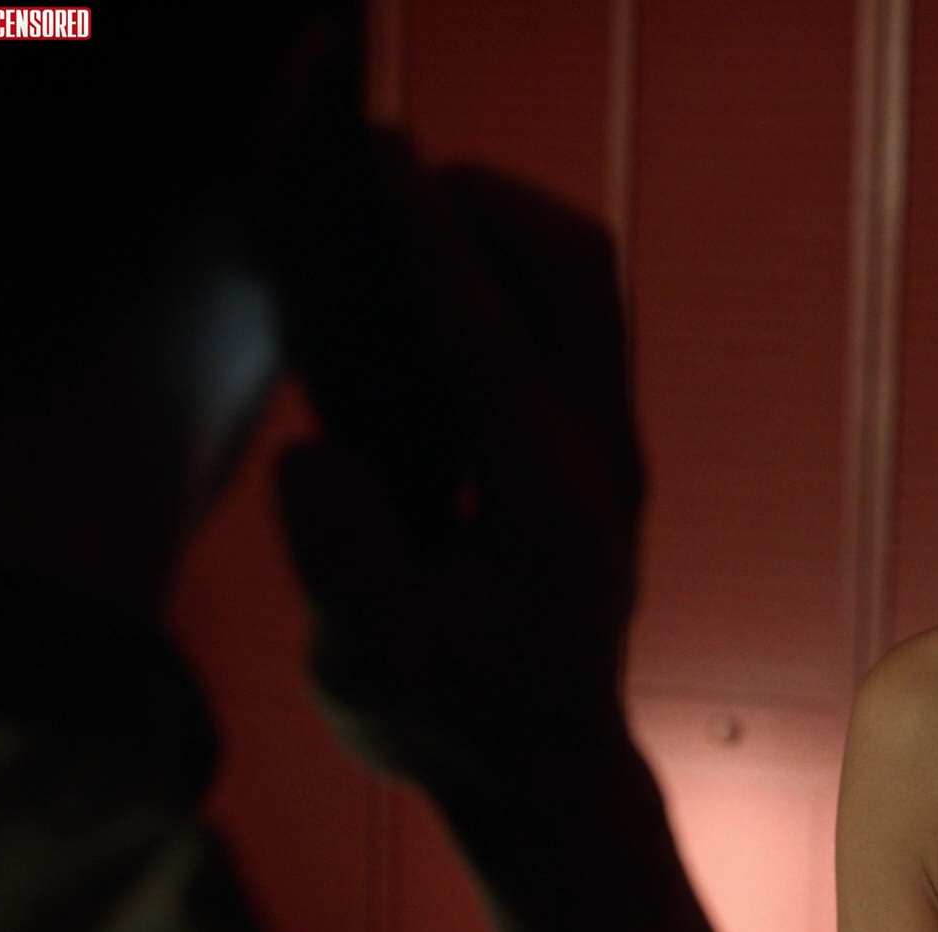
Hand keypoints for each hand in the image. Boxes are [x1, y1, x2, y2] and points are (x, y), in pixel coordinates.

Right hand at [275, 137, 642, 794]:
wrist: (548, 767)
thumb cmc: (453, 724)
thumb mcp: (369, 668)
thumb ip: (339, 559)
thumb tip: (318, 451)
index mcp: (547, 504)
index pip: (488, 337)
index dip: (432, 240)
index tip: (387, 158)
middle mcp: (603, 459)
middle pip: (577, 274)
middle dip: (489, 204)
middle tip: (396, 180)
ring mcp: (619, 448)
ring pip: (593, 286)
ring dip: (513, 226)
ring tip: (419, 210)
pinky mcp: (610, 448)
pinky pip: (584, 318)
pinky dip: (521, 269)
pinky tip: (446, 279)